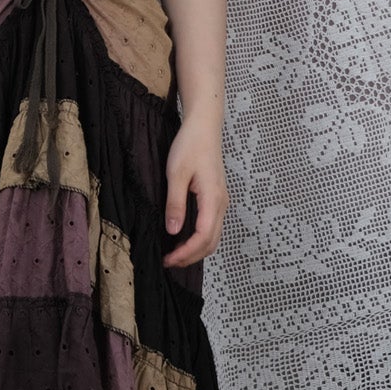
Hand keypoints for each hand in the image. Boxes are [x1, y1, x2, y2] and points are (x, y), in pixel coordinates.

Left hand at [163, 113, 227, 265]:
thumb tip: (173, 231)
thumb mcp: (176, 174)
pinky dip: (199, 240)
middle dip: (191, 257)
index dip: (186, 253)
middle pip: (211, 243)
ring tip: (174, 255)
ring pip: (213, 237)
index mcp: (213, 199)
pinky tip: (183, 239)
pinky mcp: (217, 199)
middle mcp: (221, 204)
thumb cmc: (190, 146)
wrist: (204, 127)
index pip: (203, 237)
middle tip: (168, 262)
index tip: (168, 259)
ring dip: (195, 250)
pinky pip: (211, 227)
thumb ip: (175, 203)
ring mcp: (221, 202)